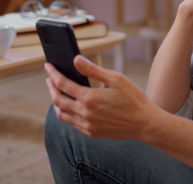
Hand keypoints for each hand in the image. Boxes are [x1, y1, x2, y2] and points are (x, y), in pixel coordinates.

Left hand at [46, 55, 160, 139]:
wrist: (144, 123)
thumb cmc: (133, 99)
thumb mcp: (115, 79)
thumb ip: (93, 70)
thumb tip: (76, 60)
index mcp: (89, 97)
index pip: (63, 84)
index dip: (53, 73)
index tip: (48, 66)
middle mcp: (85, 113)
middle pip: (57, 99)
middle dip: (51, 87)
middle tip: (49, 79)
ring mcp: (87, 125)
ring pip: (62, 114)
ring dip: (56, 102)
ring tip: (57, 93)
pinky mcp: (92, 132)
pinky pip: (72, 123)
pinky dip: (66, 114)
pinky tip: (71, 107)